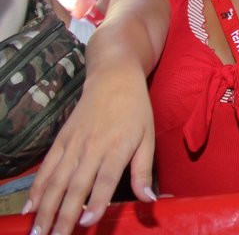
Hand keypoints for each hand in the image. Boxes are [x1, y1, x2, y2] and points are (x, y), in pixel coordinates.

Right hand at [26, 74, 156, 234]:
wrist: (114, 79)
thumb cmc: (136, 111)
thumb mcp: (149, 137)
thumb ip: (144, 170)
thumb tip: (149, 200)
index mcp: (117, 147)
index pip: (105, 179)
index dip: (96, 201)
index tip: (86, 222)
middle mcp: (92, 147)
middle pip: (75, 185)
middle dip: (64, 215)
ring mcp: (73, 144)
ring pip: (56, 180)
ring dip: (45, 208)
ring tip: (38, 231)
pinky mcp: (60, 141)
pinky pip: (46, 168)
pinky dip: (36, 189)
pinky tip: (30, 207)